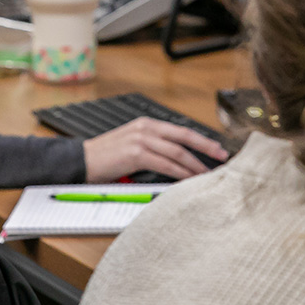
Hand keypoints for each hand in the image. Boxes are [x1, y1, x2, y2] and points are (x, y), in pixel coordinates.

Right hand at [81, 117, 229, 183]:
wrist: (81, 160)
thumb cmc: (105, 157)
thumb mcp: (131, 145)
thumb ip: (153, 148)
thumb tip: (177, 160)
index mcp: (146, 124)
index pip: (180, 130)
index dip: (201, 140)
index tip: (216, 148)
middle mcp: (145, 128)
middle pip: (184, 137)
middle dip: (206, 148)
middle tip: (222, 157)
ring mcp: (141, 139)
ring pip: (177, 152)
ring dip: (195, 165)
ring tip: (207, 175)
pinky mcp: (136, 153)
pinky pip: (165, 164)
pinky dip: (180, 173)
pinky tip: (188, 179)